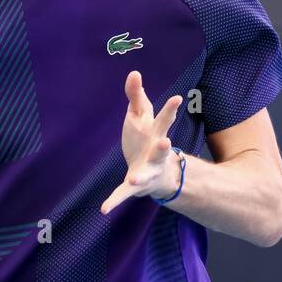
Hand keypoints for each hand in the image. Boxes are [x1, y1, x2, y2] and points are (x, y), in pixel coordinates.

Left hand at [99, 70, 182, 214]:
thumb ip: (136, 95)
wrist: (155, 172)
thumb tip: (133, 72)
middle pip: (160, 148)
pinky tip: (103, 210)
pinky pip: (122, 194)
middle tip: (165, 142)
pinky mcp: (133, 185)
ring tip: (134, 181)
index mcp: (155, 134)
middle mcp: (155, 153)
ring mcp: (146, 170)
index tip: (177, 98)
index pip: (164, 120)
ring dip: (139, 177)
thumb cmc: (146, 138)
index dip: (170, 110)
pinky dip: (113, 201)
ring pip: (144, 174)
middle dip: (162, 146)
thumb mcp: (141, 116)